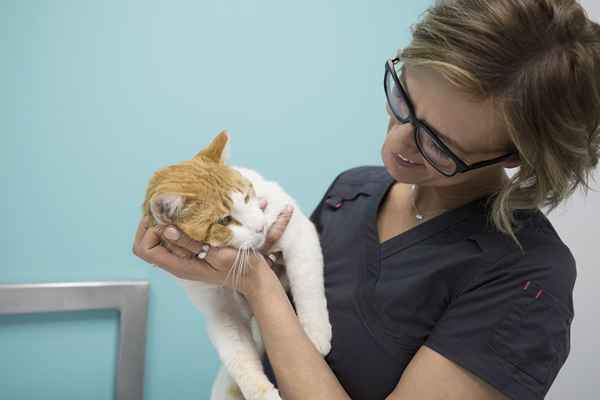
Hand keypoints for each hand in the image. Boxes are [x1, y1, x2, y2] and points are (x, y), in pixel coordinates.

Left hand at [132, 201, 293, 295]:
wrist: (254, 277)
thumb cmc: (238, 267)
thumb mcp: (217, 254)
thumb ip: (192, 243)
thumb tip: (166, 229)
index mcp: (179, 266)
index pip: (145, 249)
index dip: (149, 231)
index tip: (165, 219)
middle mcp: (177, 261)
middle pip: (147, 241)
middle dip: (153, 222)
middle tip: (169, 207)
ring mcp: (184, 256)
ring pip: (160, 236)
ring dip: (166, 220)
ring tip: (180, 206)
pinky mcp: (194, 250)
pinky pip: (176, 235)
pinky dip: (178, 223)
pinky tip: (192, 213)